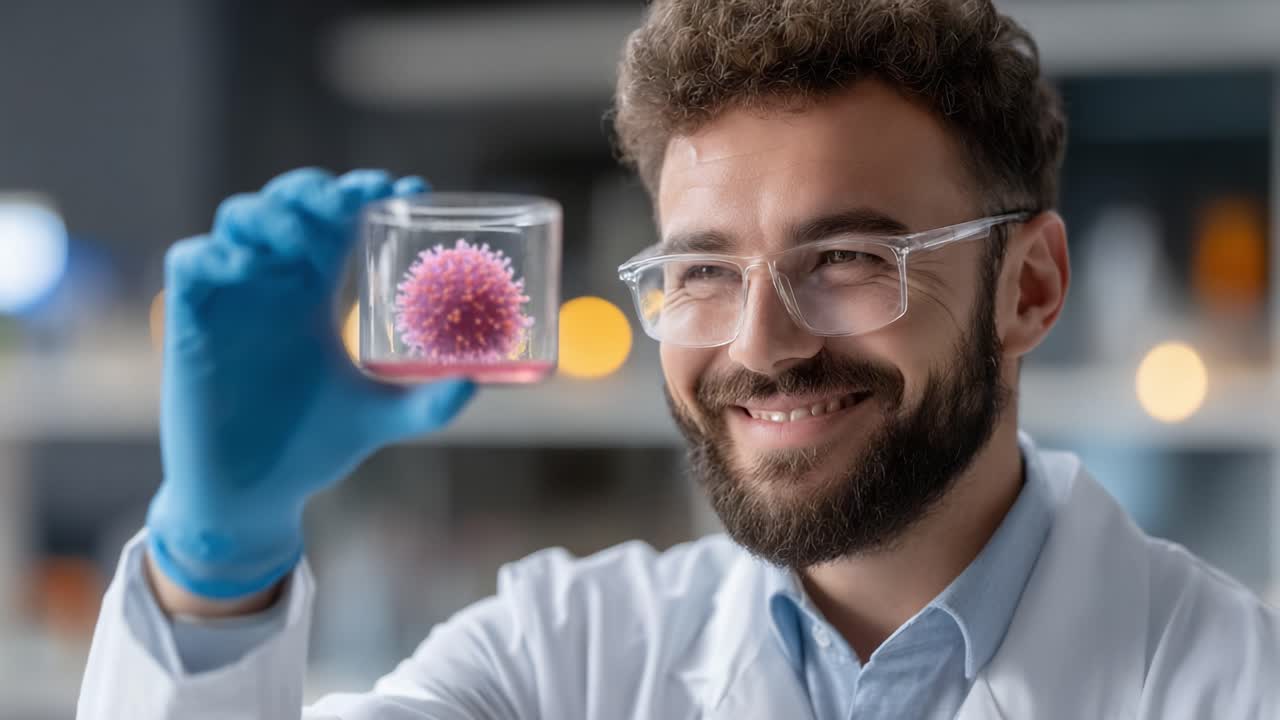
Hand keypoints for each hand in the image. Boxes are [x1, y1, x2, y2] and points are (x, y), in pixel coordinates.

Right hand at [146, 169, 474, 599]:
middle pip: (289, 202)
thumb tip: (474, 385)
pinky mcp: (188, 318)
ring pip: (240, 217)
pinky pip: (191, 261)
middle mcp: (274, 283)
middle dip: (318, 189)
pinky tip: (248, 266)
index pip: (339, 221)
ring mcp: (231, 296)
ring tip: (304, 237)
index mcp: (316, 291)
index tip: (407, 189)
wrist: (253, 493)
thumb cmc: (312, 446)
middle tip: (353, 198)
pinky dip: (217, 252)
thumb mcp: (379, 417)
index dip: (366, 194)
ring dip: (272, 213)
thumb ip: (427, 404)